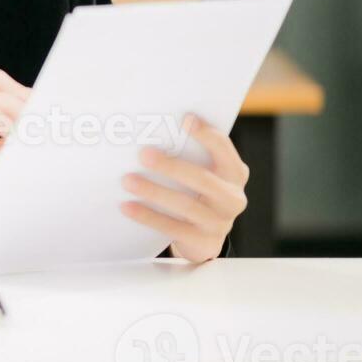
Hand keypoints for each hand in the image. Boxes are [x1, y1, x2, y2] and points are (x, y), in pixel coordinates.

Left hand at [120, 114, 246, 263]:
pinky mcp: (203, 242)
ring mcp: (220, 223)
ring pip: (186, 206)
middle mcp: (233, 198)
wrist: (205, 238)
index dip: (207, 134)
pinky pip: (173, 229)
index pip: (224, 149)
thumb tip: (154, 131)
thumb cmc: (199, 193)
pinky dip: (148, 217)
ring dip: (154, 192)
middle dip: (171, 166)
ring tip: (128, 180)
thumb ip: (191, 155)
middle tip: (143, 154)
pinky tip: (127, 206)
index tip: (186, 119)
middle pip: (203, 179)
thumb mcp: (205, 173)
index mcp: (234, 173)